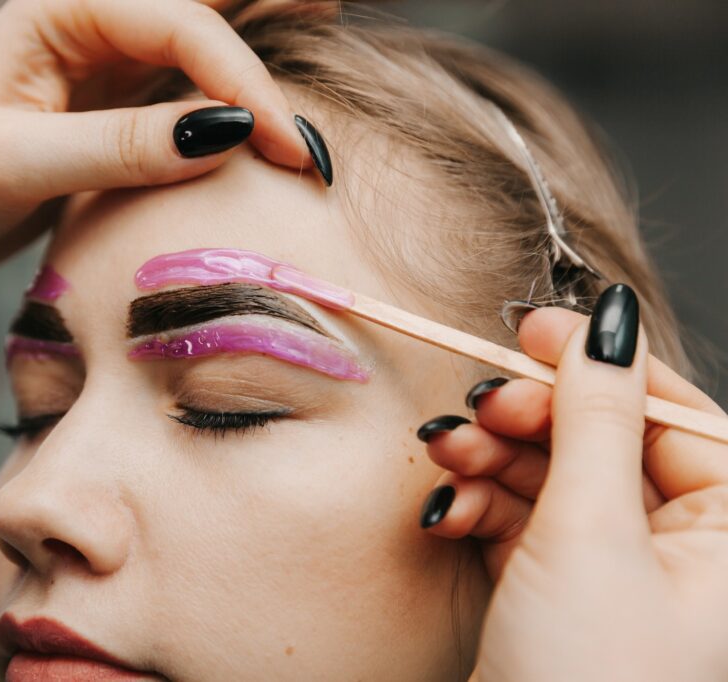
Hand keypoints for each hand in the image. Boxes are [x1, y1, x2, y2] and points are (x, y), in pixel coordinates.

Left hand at [0, 0, 309, 340]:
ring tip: (330, 14)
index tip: (282, 142)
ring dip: (263, 26)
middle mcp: (88, 23)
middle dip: (269, 7)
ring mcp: (106, 61)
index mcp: (57, 10)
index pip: (178, 24)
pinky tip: (267, 82)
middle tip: (340, 9)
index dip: (241, 80)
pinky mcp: (116, 103)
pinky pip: (188, 78)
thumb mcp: (14, 164)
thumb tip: (220, 136)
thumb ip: (116, 146)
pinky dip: (234, 77)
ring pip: (202, 30)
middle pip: (199, 1)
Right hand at [416, 291, 727, 679]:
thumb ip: (598, 418)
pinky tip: (448, 507)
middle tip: (476, 405)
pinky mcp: (566, 585)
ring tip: (444, 455)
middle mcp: (687, 548)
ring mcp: (621, 567)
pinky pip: (527, 516)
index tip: (533, 329)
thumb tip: (608, 323)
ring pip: (556, 474)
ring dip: (492, 459)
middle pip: (604, 439)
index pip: (672, 414)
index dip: (600, 365)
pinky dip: (483, 502)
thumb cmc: (584, 681)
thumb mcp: (591, 534)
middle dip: (531, 420)